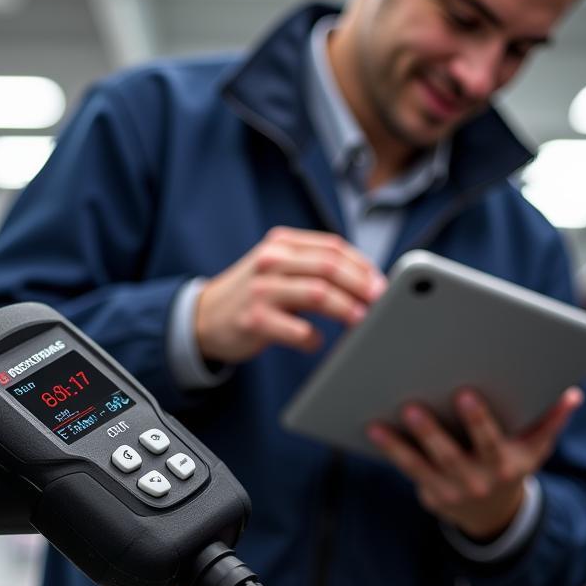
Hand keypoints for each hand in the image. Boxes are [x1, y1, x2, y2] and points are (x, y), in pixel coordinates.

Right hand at [195, 227, 385, 363]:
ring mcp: (261, 291)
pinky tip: (317, 342)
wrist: (204, 317)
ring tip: (361, 321)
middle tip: (380, 302)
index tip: (381, 283)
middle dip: (361, 285)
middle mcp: (271, 261)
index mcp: (282, 243)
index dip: (362, 265)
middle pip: (329, 267)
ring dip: (346, 309)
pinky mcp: (254, 321)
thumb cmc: (253, 295)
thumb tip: (366, 282)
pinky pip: (297, 331)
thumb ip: (313, 267)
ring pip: (318, 294)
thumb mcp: (278, 268)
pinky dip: (315, 339)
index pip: (332, 247)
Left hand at [367, 388, 582, 540]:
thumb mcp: (536, 448)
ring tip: (379, 424)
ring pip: (419, 466)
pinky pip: (407, 470)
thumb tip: (571, 393)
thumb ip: (551, 420)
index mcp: (504, 465)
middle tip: (411, 407)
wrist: (495, 515)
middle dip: (430, 432)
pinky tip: (373, 428)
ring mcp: (450, 490)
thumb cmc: (514, 465)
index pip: (490, 442)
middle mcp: (476, 481)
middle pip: (449, 456)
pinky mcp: (429, 492)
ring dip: (398, 446)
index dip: (478, 420)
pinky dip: (390, 450)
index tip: (463, 394)